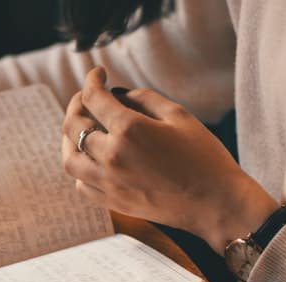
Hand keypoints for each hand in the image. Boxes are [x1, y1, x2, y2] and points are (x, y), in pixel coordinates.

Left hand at [62, 67, 277, 253]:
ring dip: (69, 139)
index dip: (92, 80)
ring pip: (69, 158)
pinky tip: (91, 160)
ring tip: (80, 129)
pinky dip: (80, 169)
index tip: (98, 74)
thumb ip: (142, 99)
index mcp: (129, 130)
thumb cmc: (204, 156)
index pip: (94, 97)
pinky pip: (81, 185)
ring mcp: (109, 183)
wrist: (216, 204)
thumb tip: (116, 95)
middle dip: (76, 104)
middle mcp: (111, 157)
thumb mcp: (178, 116)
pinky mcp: (113, 203)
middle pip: (73, 125)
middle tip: (86, 98)